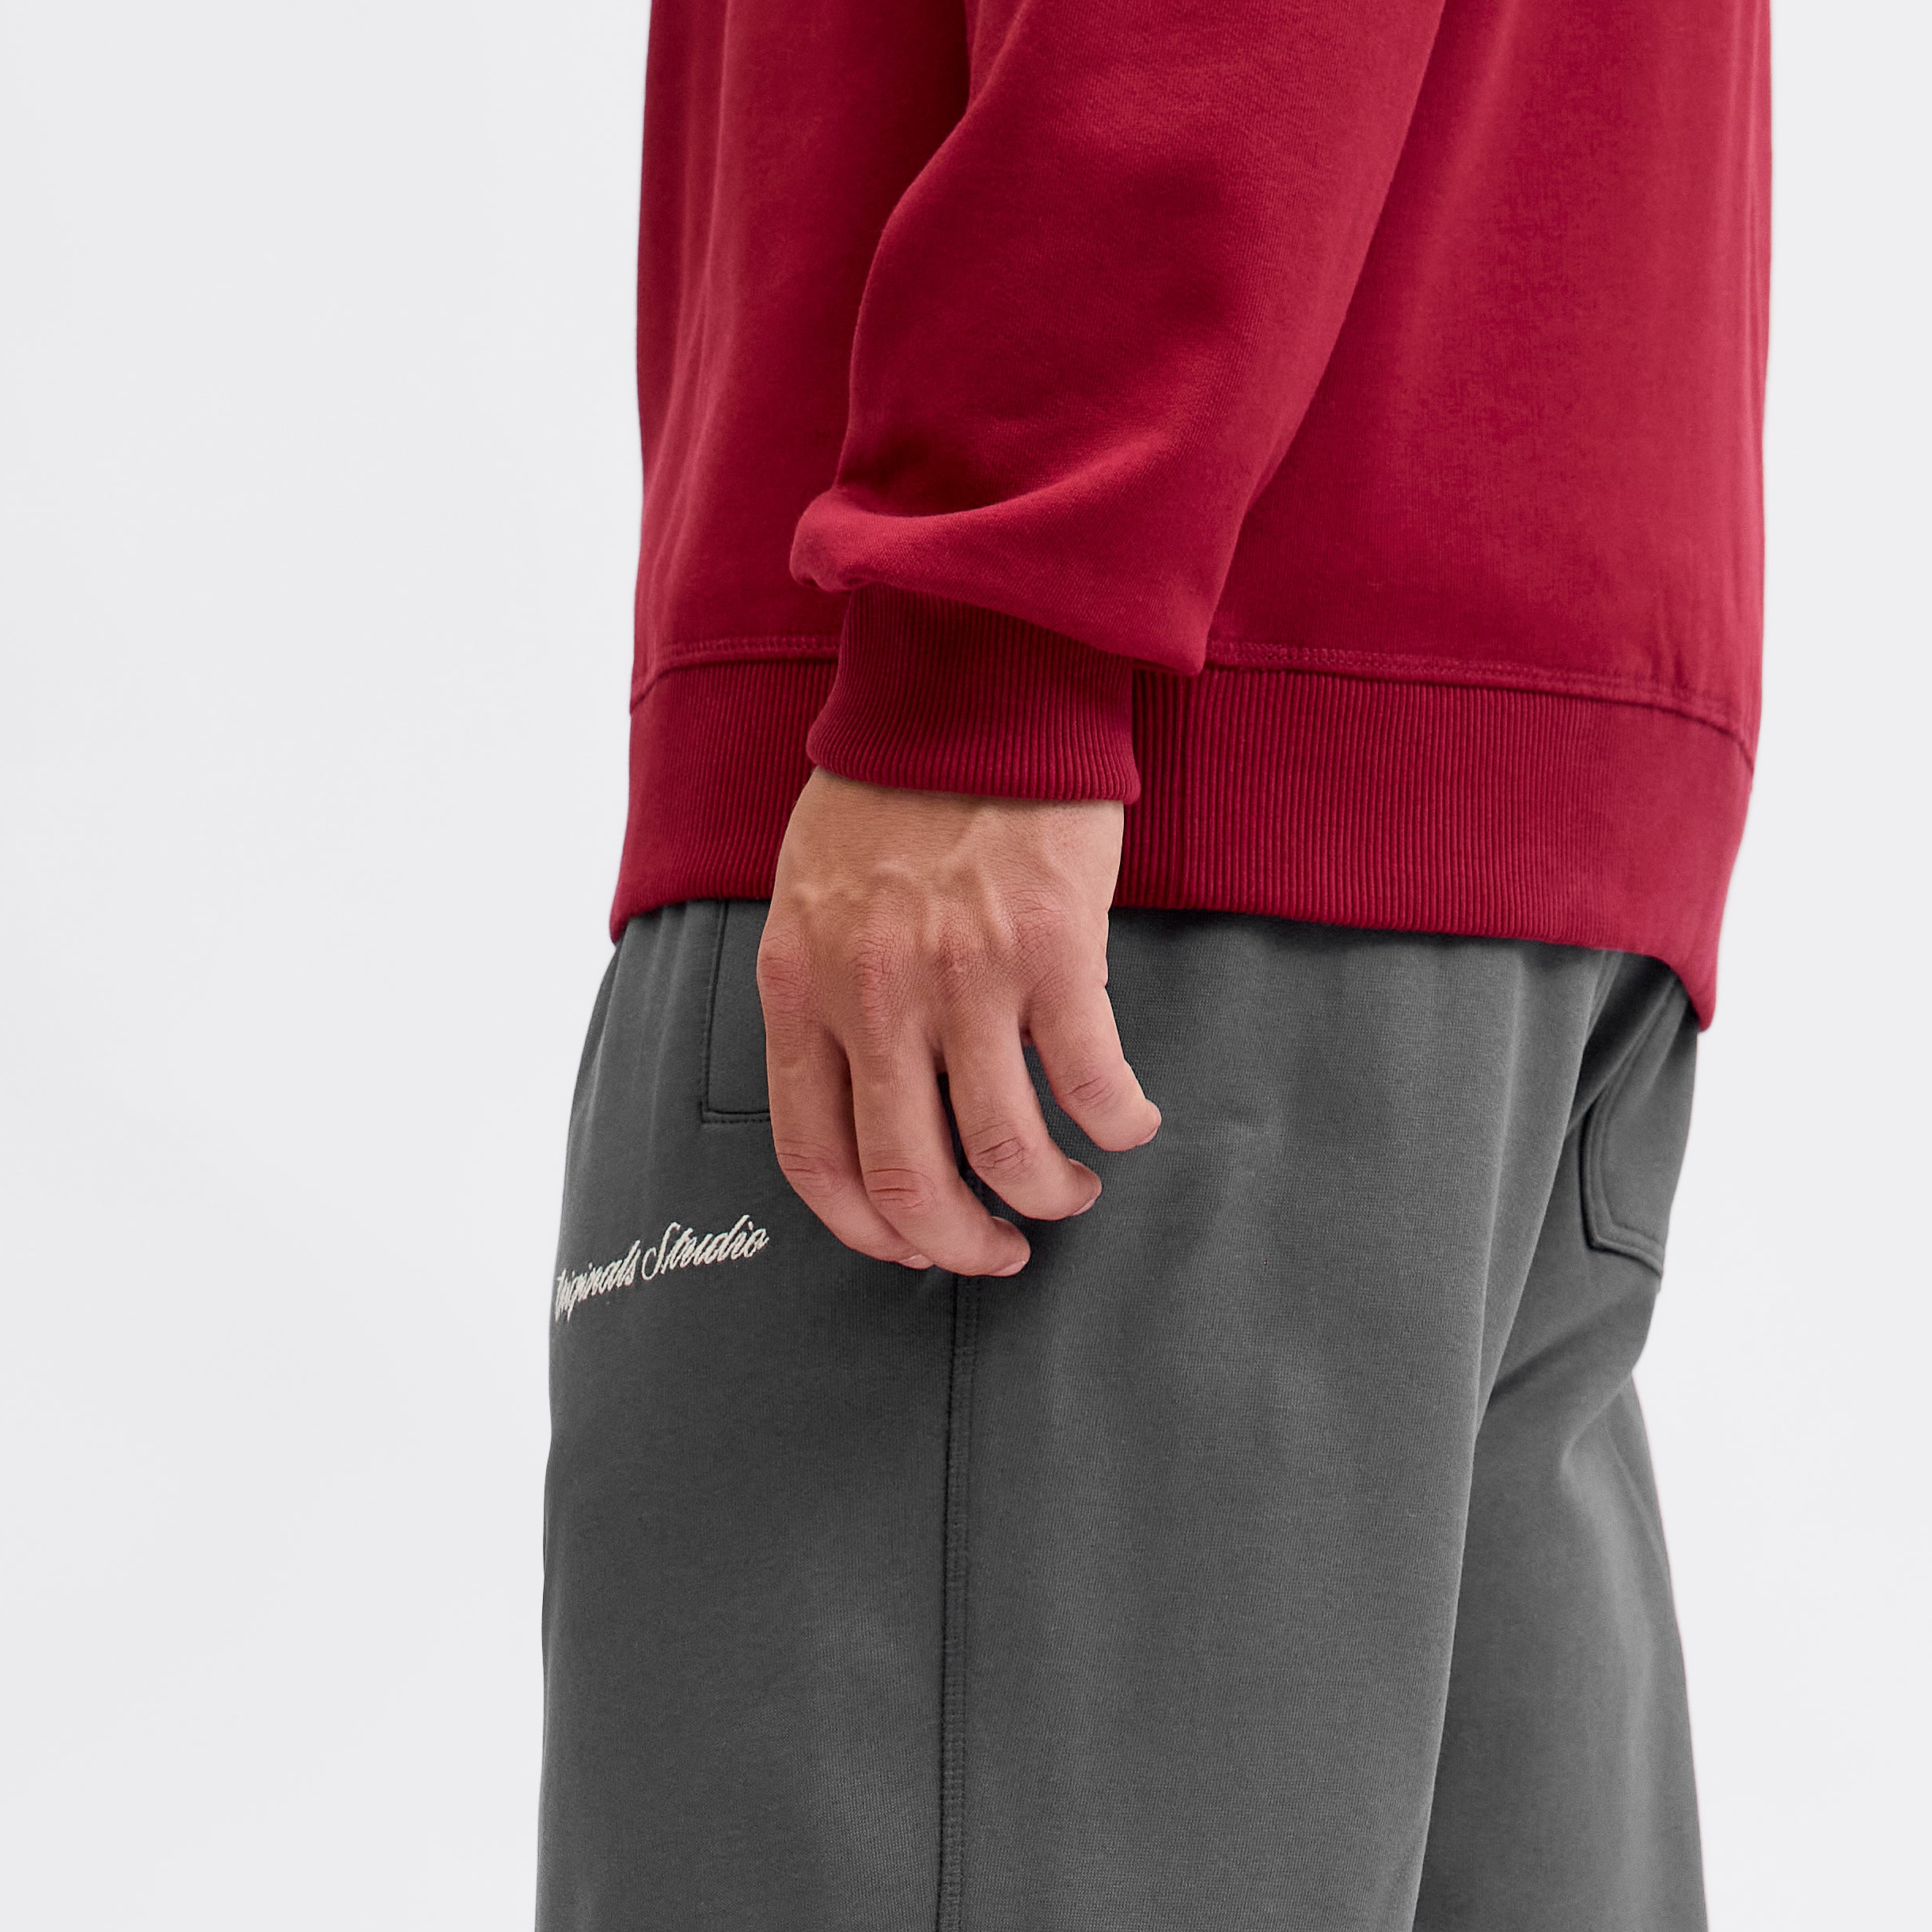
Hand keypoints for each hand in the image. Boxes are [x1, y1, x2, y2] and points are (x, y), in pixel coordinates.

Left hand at [758, 774, 1161, 1277]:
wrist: (970, 677)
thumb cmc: (893, 787)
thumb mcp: (811, 897)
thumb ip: (826, 998)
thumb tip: (869, 1108)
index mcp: (802, 986)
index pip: (815, 1157)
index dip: (866, 1229)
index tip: (909, 1249)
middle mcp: (874, 993)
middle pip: (909, 1181)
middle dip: (959, 1245)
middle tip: (998, 1254)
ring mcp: (963, 975)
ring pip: (1005, 1153)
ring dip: (1048, 1196)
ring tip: (1071, 1191)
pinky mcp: (1053, 948)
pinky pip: (1091, 1083)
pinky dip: (1118, 1124)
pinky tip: (1129, 1124)